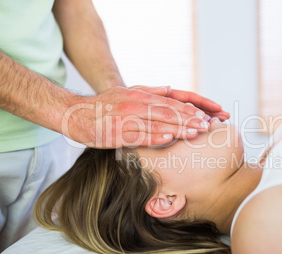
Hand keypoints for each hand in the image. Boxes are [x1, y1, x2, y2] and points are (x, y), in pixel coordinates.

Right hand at [61, 86, 217, 147]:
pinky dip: (154, 135)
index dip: (188, 110)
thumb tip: (170, 88)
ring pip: (156, 121)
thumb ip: (148, 91)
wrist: (74, 113)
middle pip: (167, 111)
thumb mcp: (126, 93)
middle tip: (207, 125)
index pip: (170, 102)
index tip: (205, 116)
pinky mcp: (115, 132)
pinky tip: (169, 137)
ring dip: (178, 127)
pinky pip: (138, 134)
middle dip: (189, 118)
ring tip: (196, 132)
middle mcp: (134, 103)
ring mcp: (125, 117)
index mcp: (139, 95)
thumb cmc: (103, 106)